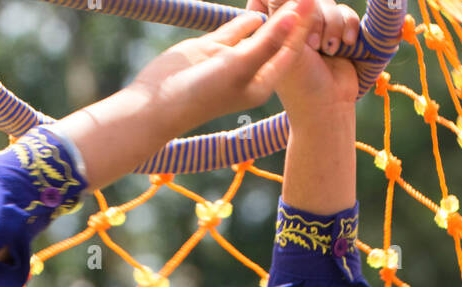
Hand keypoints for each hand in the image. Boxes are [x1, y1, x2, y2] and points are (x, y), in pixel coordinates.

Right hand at [128, 0, 317, 133]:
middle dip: (291, 17)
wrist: (158, 101)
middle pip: (277, 39)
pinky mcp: (214, 46)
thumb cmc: (201, 91)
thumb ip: (266, 41)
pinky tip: (262, 1)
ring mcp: (232, 58)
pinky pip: (238, 26)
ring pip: (258, 29)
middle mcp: (250, 71)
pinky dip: (249, 14)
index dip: (302, 25)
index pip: (290, 50)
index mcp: (262, 83)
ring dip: (271, 13)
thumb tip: (294, 17)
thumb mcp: (239, 65)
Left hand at [245, 0, 360, 114]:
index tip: (295, 20)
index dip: (283, 2)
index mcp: (274, 29)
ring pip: (328, 3)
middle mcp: (294, 27)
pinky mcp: (337, 34)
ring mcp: (316, 29)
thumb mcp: (287, 45)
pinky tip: (346, 44)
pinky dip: (348, 26)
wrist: (329, 107)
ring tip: (329, 50)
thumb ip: (285, 11)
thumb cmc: (301, 84)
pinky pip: (345, 13)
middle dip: (314, 16)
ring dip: (332, 25)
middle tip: (312, 44)